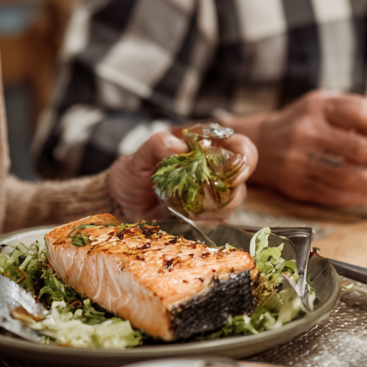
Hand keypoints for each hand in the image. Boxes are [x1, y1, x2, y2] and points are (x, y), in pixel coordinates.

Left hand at [107, 130, 257, 220]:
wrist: (121, 204)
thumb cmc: (133, 174)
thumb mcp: (139, 156)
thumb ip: (157, 144)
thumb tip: (179, 147)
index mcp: (203, 148)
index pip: (239, 146)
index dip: (245, 154)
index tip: (235, 163)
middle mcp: (213, 171)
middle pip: (242, 176)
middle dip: (234, 184)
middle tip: (210, 189)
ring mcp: (211, 195)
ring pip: (234, 200)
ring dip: (219, 205)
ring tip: (193, 207)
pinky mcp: (205, 218)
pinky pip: (218, 221)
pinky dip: (208, 222)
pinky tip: (190, 219)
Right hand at [229, 90, 366, 208]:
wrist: (255, 143)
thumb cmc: (301, 122)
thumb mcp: (323, 104)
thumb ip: (356, 111)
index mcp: (318, 106)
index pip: (361, 115)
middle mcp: (306, 131)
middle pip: (359, 150)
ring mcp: (298, 160)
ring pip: (349, 178)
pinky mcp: (295, 185)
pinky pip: (335, 195)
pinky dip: (361, 198)